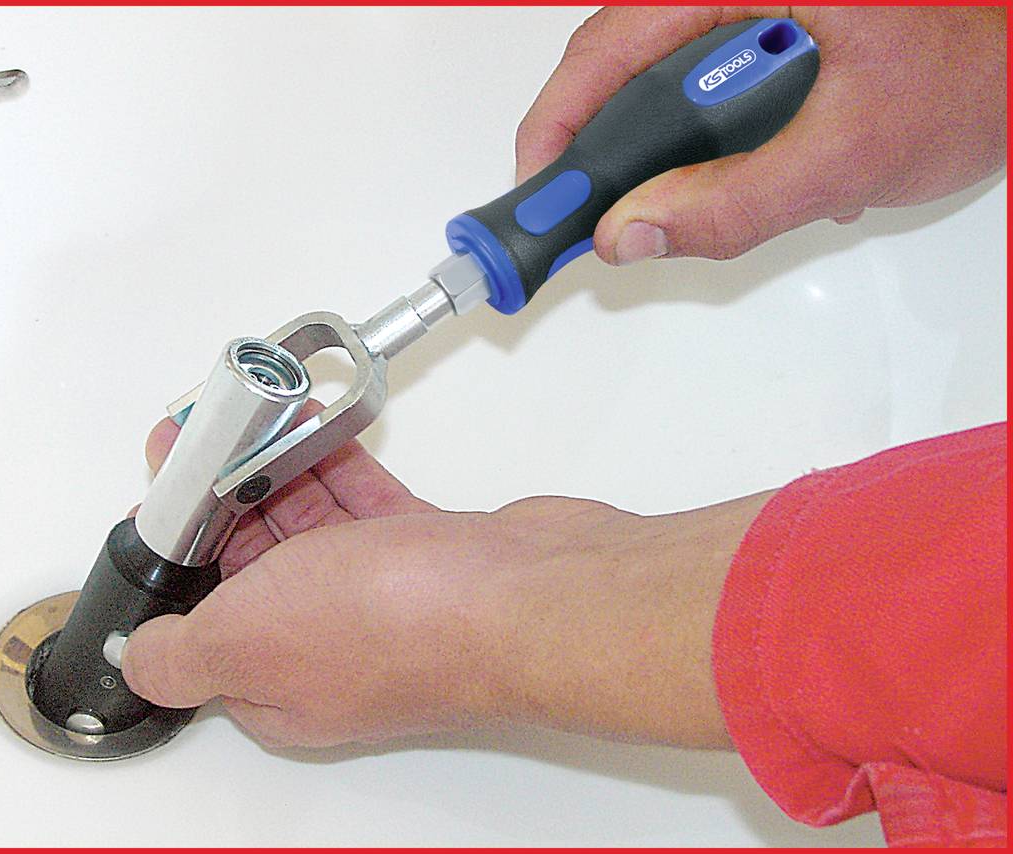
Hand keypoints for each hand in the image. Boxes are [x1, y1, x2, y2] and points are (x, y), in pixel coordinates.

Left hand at [123, 407, 774, 748]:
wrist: (524, 596)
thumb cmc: (395, 625)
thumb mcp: (244, 640)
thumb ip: (178, 655)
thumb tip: (138, 663)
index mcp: (276, 682)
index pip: (204, 624)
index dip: (176, 558)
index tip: (161, 497)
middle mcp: (327, 647)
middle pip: (254, 566)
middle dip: (220, 500)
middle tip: (198, 438)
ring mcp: (380, 598)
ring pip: (310, 529)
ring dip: (277, 474)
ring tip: (249, 418)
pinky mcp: (425, 555)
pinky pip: (364, 504)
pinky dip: (336, 466)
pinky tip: (317, 428)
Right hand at [516, 6, 1006, 263]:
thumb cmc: (984, 69)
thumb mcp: (849, 154)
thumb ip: (734, 202)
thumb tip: (631, 233)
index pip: (614, 39)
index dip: (559, 118)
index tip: (536, 187)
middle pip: (628, 54)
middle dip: (607, 142)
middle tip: (587, 215)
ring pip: (668, 67)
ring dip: (667, 140)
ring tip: (683, 197)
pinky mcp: (775, 15)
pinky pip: (711, 70)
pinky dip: (714, 129)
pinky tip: (756, 161)